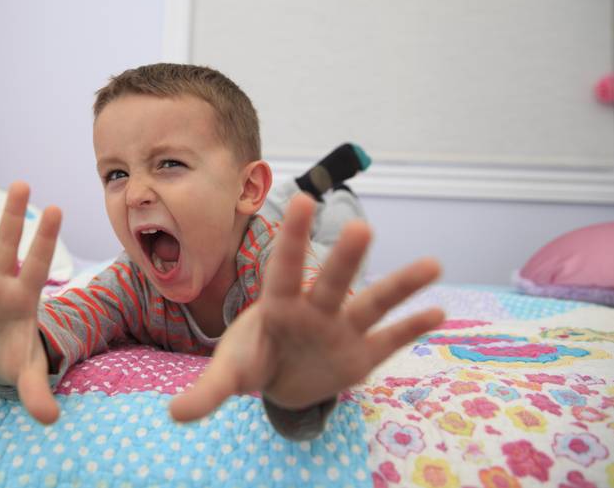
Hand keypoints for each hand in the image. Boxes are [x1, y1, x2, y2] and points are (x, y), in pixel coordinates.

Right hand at [0, 182, 61, 423]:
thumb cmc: (12, 354)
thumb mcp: (24, 371)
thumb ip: (35, 390)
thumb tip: (51, 421)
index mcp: (24, 297)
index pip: (39, 264)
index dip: (46, 239)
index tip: (57, 208)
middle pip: (7, 246)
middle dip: (13, 217)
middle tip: (22, 183)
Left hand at [170, 193, 443, 420]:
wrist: (282, 378)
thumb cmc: (255, 358)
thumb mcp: (231, 373)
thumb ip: (208, 391)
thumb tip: (174, 415)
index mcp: (280, 306)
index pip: (285, 269)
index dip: (293, 238)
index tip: (302, 198)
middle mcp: (316, 310)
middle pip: (333, 282)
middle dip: (345, 260)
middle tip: (361, 227)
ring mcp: (343, 330)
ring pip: (373, 304)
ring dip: (400, 286)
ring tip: (433, 264)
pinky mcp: (363, 355)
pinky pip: (391, 340)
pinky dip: (412, 328)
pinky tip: (439, 312)